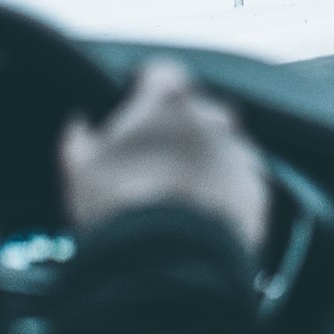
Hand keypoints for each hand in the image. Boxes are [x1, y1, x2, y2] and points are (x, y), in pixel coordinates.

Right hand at [60, 60, 269, 250]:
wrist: (171, 259)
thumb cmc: (121, 206)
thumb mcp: (80, 170)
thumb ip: (78, 139)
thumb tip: (77, 127)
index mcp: (169, 100)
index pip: (163, 74)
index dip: (149, 89)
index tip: (140, 105)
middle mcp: (213, 117)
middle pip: (198, 111)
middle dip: (181, 129)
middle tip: (155, 162)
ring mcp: (239, 152)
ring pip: (222, 148)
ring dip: (204, 163)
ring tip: (177, 197)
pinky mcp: (256, 188)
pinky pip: (240, 183)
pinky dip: (224, 193)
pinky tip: (200, 216)